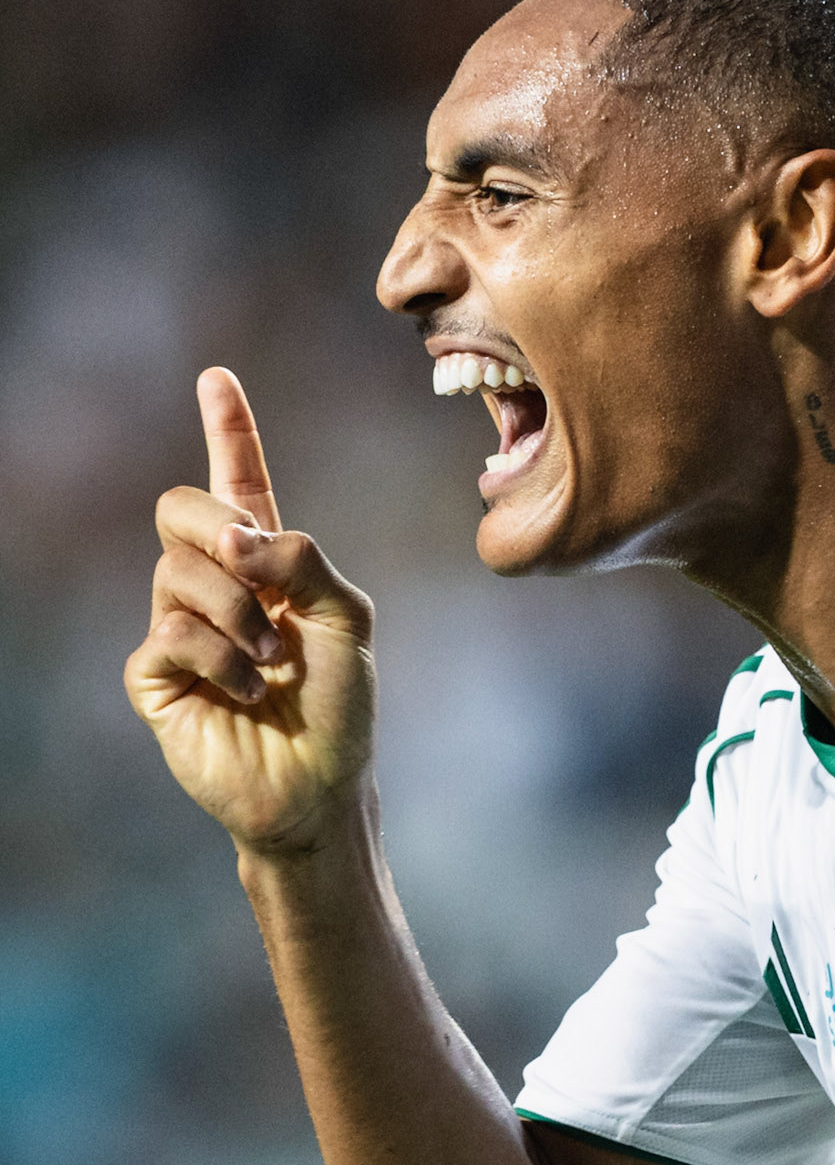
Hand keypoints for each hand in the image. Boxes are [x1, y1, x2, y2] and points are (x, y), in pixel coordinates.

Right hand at [125, 368, 376, 855]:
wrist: (318, 786)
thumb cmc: (340, 708)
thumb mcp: (348, 618)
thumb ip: (303, 558)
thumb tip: (236, 535)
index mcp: (268, 564)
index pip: (240, 483)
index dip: (228, 431)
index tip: (217, 378)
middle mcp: (217, 586)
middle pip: (180, 509)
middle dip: (219, 533)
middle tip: (259, 582)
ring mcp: (180, 627)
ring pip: (177, 572)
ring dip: (238, 615)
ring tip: (269, 663)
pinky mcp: (155, 675)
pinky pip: (170, 634)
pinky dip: (220, 660)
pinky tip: (245, 692)